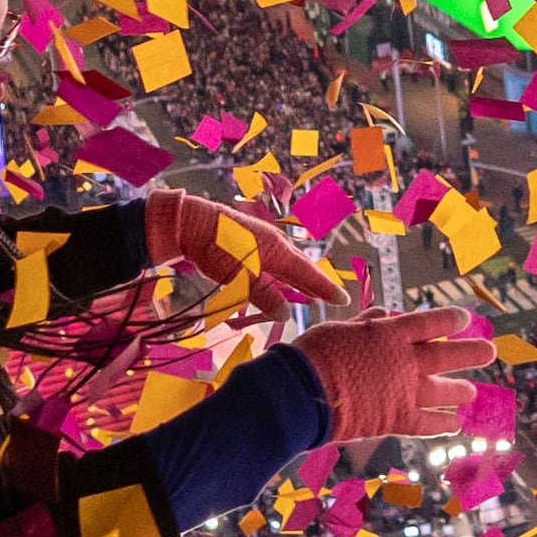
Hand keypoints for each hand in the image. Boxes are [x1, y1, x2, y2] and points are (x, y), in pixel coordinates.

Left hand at [146, 186, 346, 308]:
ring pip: (288, 261)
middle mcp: (276, 243)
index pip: (309, 274)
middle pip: (301, 266)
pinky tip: (278, 274)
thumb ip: (264, 296)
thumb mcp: (242, 278)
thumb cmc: (218, 250)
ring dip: (299, 277)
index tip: (343, 300)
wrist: (193, 221)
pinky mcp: (249, 237)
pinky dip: (283, 269)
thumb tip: (286, 315)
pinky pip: (275, 257)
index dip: (325, 289)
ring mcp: (263, 238)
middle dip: (316, 283)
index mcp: (278, 252)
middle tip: (330, 297)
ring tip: (308, 290)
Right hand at [291, 309, 499, 446]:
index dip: (450, 321)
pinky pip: (428, 423)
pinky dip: (443, 424)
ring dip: (461, 390)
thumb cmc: (314, 354)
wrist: (304, 392)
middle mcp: (405, 360)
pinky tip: (455, 424)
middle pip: (448, 355)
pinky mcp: (398, 419)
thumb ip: (365, 323)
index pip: (430, 324)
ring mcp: (405, 390)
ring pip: (444, 390)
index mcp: (391, 333)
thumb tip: (383, 313)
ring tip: (473, 392)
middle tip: (490, 352)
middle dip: (472, 353)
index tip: (465, 319)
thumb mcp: (339, 328)